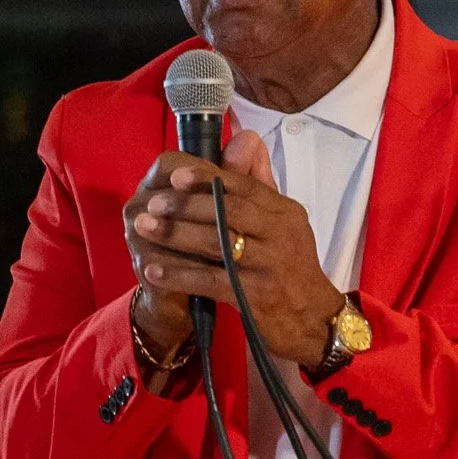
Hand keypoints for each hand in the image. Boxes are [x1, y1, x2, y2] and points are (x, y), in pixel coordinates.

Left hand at [126, 131, 346, 365]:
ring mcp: (268, 266)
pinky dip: (179, 275)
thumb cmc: (291, 266)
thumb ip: (259, 183)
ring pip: (216, 244)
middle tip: (153, 203)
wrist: (313, 320)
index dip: (208, 178)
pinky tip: (154, 271)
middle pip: (228, 211)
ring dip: (175, 235)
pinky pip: (210, 281)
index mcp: (284, 212)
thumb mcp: (284, 222)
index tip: (175, 175)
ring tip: (144, 228)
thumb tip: (246, 139)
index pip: (244, 187)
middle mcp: (279, 235)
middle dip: (186, 205)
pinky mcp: (255, 297)